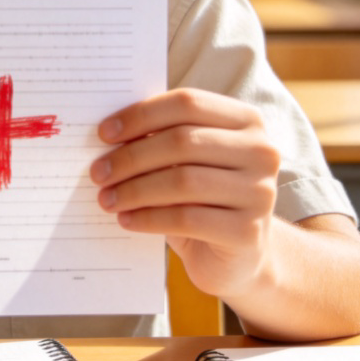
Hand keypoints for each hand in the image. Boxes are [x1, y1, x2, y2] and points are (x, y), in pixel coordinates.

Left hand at [89, 88, 279, 298]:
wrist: (237, 256)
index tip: (104, 133)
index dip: (141, 115)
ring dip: (134, 190)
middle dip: (132, 157)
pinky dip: (149, 218)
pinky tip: (127, 220)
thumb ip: (161, 137)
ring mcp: (260, 192)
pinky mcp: (249, 232)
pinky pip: (187, 219)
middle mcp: (261, 151)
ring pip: (183, 181)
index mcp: (247, 119)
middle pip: (183, 142)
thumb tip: (108, 132)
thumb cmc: (202, 197)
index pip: (188, 103)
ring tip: (106, 198)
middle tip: (98, 172)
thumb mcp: (186, 161)